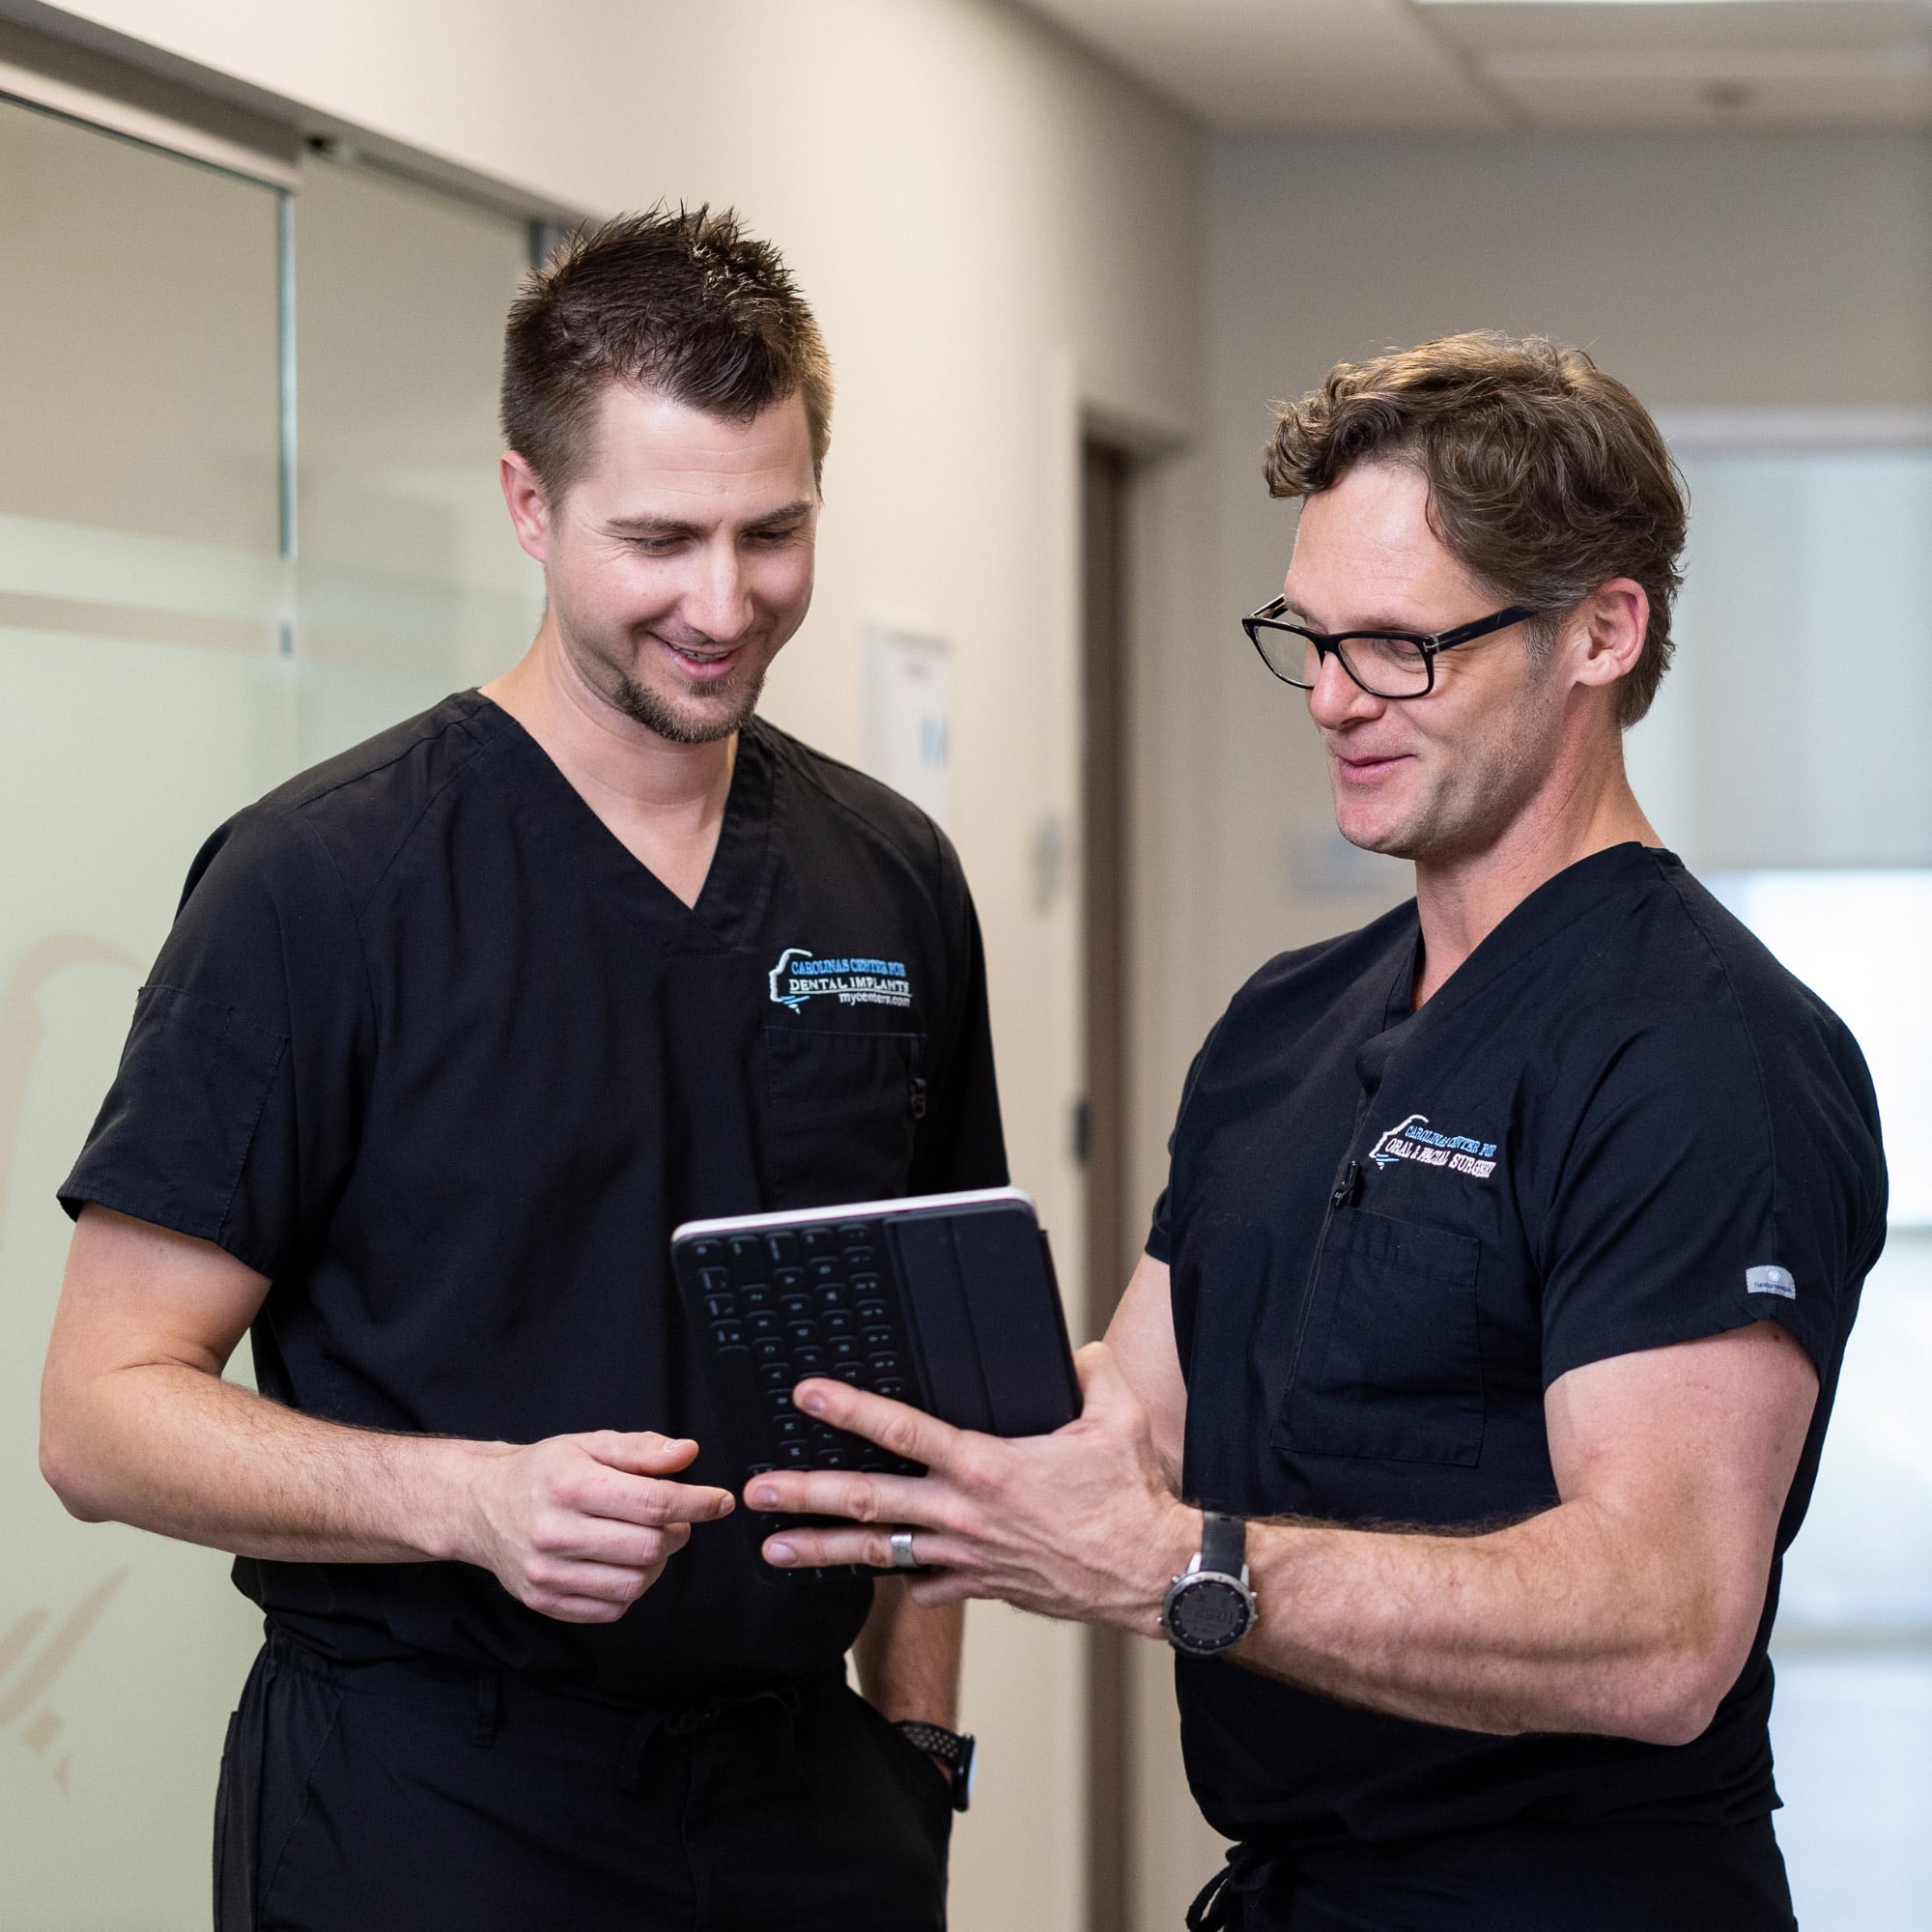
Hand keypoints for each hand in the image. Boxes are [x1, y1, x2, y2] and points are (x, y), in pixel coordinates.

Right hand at [456, 1431, 734, 1622]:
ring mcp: (547, 1573)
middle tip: (676, 1519)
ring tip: (649, 1541)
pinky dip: (631, 1589)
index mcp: (571, 1485)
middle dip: (678, 1532)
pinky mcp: (545, 1601)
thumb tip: (687, 1454)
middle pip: (649, 1547)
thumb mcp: (590, 1444)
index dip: (697, 1503)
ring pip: (634, 1583)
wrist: (483, 1505)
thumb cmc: (543, 1472)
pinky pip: (611, 1608)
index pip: (653, 1503)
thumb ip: (641, 1449)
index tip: (719, 1501)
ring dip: (657, 1563)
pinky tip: (623, 1563)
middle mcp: (556, 1533)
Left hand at [745, 1344, 1195, 1634]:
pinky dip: (899, 1579)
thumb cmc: (1132, 1500)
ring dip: (822, 1550)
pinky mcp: (982, 1588)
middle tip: (757, 1491)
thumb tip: (1070, 1349)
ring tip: (774, 1548)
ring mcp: (969, 1558)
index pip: (905, 1431)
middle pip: (869, 1501)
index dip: (852, 1410)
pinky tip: (869, 1576)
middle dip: (806, 1494)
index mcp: (989, 1467)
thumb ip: (1087, 1372)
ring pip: (880, 1553)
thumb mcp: (1115, 1417)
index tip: (808, 1396)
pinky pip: (926, 1585)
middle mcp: (966, 1516)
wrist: (1153, 1578)